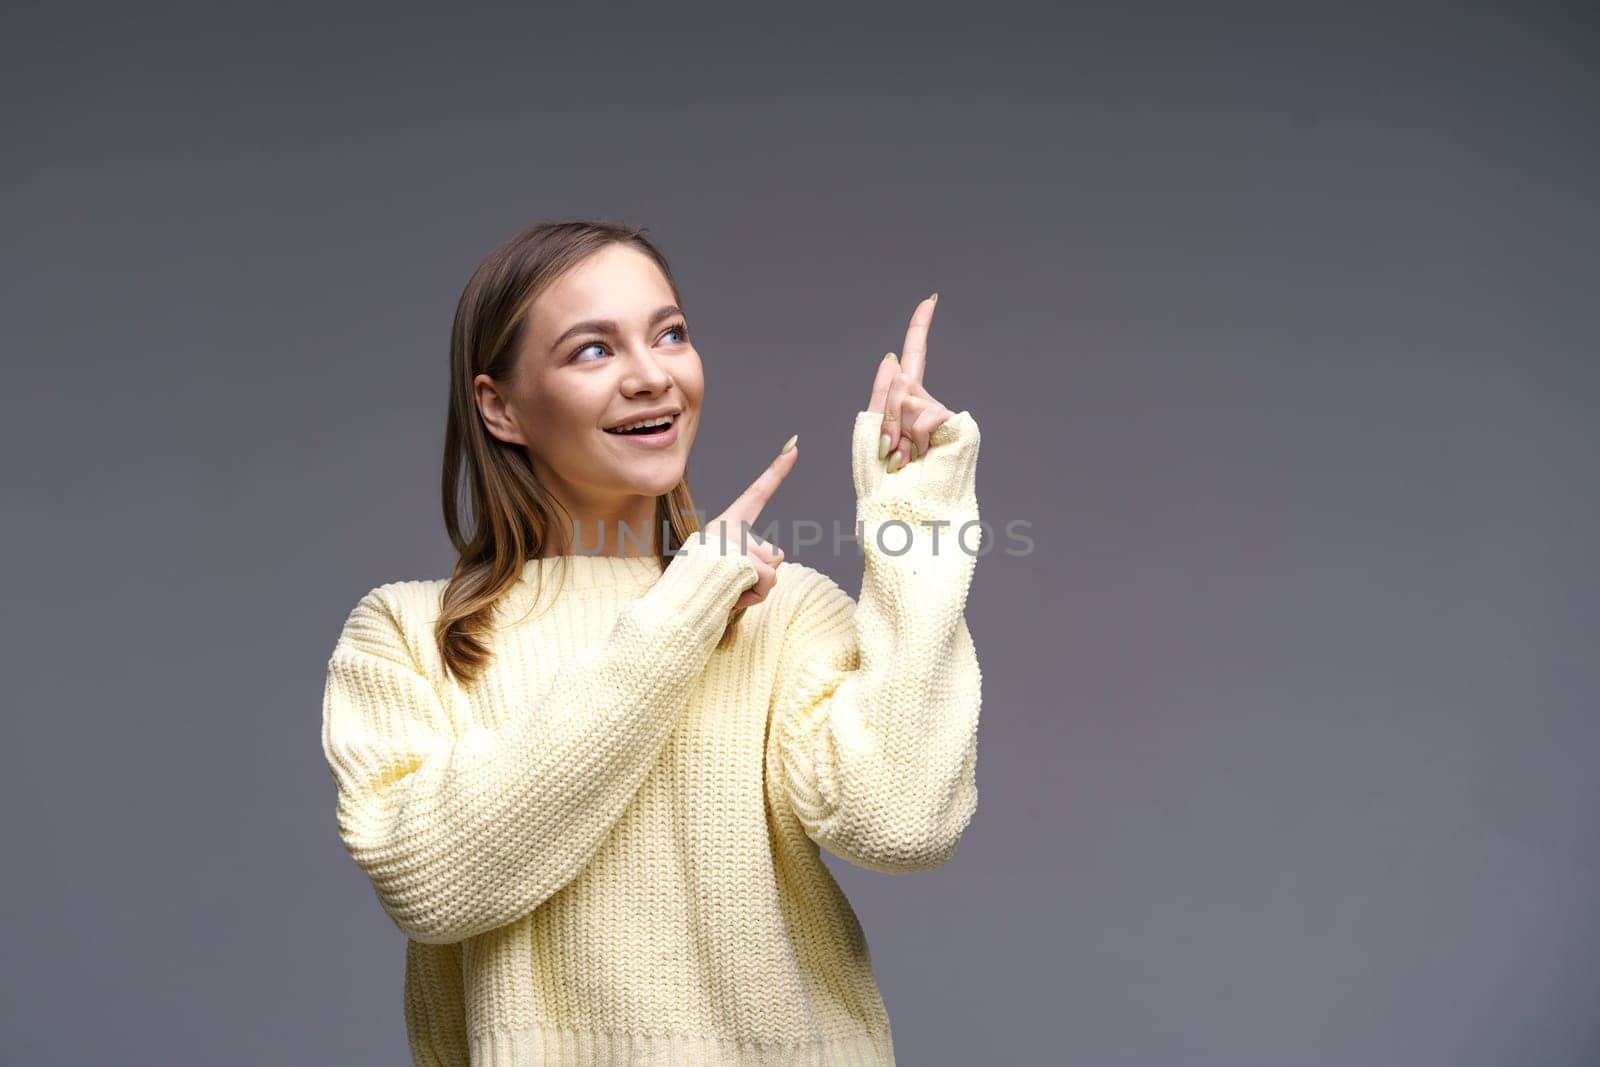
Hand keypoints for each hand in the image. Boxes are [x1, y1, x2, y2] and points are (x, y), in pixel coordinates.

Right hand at [701, 435, 797, 611]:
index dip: (777, 471)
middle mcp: (731, 528)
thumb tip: (775, 562)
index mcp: (725, 524)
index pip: (756, 493)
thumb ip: (749, 559)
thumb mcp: (723, 567)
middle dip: (762, 576)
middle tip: (733, 584)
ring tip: (730, 591)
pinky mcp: (742, 561)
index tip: (795, 446)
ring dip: (758, 588)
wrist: (673, 605)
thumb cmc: (698, 589)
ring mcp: (736, 543)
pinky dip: (755, 596)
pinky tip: (733, 597)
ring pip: (774, 570)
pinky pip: (768, 582)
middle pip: (774, 554)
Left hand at [869, 293, 955, 471]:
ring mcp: (944, 417)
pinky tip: (922, 456)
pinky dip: (916, 435)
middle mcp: (928, 408)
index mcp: (906, 408)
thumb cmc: (882, 486)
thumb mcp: (871, 434)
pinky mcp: (958, 426)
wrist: (902, 513)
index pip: (913, 359)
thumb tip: (891, 359)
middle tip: (890, 452)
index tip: (930, 300)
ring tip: (905, 459)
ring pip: (909, 397)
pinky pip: (926, 412)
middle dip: (886, 415)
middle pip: (900, 382)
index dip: (920, 329)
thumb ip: (881, 395)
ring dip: (898, 430)